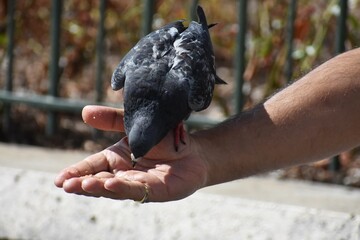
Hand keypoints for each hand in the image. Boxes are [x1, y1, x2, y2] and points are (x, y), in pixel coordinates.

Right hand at [54, 105, 207, 201]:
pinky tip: (110, 183)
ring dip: (98, 187)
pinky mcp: (154, 191)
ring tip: (84, 185)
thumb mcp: (133, 124)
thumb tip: (84, 112)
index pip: (91, 166)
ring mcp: (137, 184)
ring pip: (114, 188)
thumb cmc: (163, 138)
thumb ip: (111, 119)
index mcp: (115, 159)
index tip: (59, 179)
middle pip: (98, 181)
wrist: (193, 150)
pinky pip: (136, 189)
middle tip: (66, 184)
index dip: (75, 173)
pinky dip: (122, 187)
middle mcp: (123, 174)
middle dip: (82, 184)